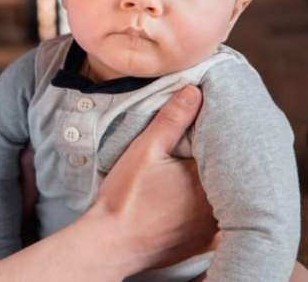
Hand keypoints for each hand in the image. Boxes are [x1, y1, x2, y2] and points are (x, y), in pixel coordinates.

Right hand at [88, 85, 218, 275]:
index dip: (212, 136)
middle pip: (224, 175)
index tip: (200, 126)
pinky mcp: (200, 244)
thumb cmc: (125, 196)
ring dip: (211, 185)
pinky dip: (206, 208)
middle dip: (212, 160)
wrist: (110, 243)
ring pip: (221, 199)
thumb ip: (172, 120)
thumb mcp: (145, 150)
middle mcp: (216, 208)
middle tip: (190, 148)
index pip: (222, 150)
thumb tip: (193, 90)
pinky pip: (214, 221)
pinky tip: (185, 200)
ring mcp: (210, 230)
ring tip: (187, 172)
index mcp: (207, 181)